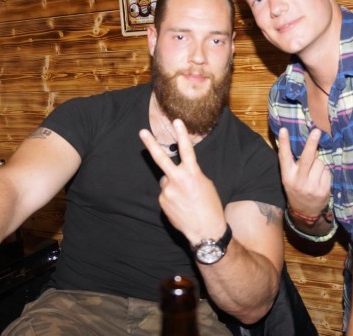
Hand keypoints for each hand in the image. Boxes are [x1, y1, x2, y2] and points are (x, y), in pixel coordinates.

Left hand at [139, 119, 225, 243]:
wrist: (205, 230)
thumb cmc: (210, 206)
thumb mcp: (206, 184)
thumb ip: (190, 174)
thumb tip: (177, 173)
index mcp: (193, 174)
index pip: (186, 150)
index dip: (182, 134)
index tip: (177, 121)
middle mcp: (178, 180)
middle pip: (161, 158)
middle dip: (151, 144)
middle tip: (142, 132)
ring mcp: (167, 191)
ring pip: (166, 180)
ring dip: (173, 184)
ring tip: (185, 198)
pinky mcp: (162, 201)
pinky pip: (165, 193)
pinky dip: (172, 197)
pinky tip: (181, 205)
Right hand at [278, 127, 330, 217]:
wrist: (305, 213)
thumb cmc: (297, 189)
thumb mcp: (291, 178)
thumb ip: (297, 164)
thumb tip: (312, 147)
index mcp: (287, 176)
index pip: (284, 157)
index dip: (284, 143)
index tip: (283, 130)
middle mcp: (299, 181)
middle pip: (307, 158)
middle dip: (312, 143)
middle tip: (317, 131)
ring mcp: (312, 186)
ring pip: (320, 163)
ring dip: (319, 164)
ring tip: (314, 174)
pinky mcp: (323, 190)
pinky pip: (327, 172)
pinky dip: (325, 173)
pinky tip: (320, 180)